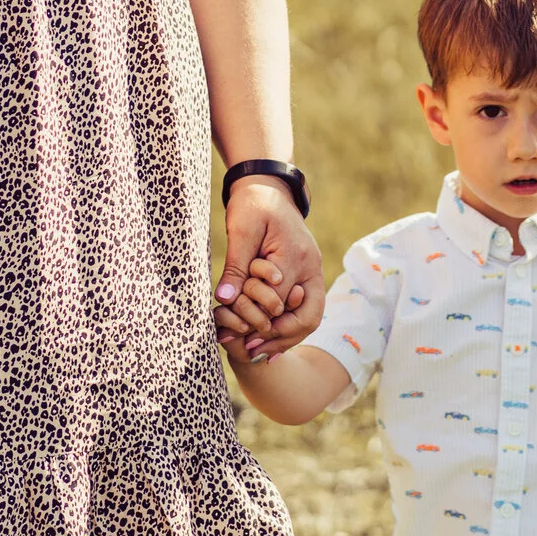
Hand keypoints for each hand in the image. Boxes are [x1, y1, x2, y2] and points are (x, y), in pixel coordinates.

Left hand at [216, 178, 321, 360]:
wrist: (267, 186)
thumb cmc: (252, 204)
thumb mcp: (241, 231)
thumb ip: (236, 266)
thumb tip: (225, 300)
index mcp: (295, 255)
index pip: (279, 302)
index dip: (258, 322)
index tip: (237, 338)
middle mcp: (311, 267)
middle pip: (307, 317)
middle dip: (279, 337)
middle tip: (251, 349)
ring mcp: (312, 270)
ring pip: (310, 316)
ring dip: (286, 336)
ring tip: (259, 349)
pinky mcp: (306, 273)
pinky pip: (305, 307)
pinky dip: (289, 325)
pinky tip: (269, 338)